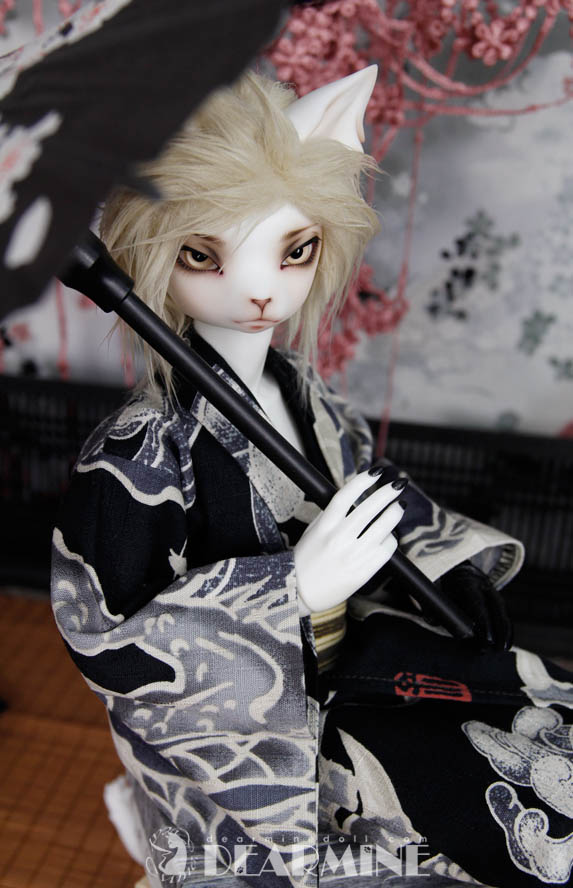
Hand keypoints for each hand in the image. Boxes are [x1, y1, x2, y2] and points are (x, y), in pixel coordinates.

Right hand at [294, 472, 405, 613]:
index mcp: (324, 527)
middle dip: (387, 493)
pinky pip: (386, 550)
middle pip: (368, 509)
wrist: (299, 592)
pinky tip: (389, 535)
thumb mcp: (313, 531)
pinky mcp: (363, 572)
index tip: (376, 472)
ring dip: (394, 513)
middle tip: (399, 484)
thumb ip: (332, 515)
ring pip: (382, 528)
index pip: (345, 496)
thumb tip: (354, 497)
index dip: (362, 481)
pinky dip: (390, 539)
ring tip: (399, 506)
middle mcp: (339, 539)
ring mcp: (353, 556)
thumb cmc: (305, 559)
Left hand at [439, 561, 512, 650]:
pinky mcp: (499, 599)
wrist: (462, 572)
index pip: (479, 606)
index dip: (484, 624)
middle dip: (498, 631)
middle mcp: (485, 588)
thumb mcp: (442, 592)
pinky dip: (508, 629)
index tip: (487, 640)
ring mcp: (494, 593)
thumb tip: (432, 621)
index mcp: (469, 586)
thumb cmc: (450, 587)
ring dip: (505, 632)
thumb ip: (436, 606)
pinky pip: (505, 615)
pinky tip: (507, 643)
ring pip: (503, 613)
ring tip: (502, 649)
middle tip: (495, 649)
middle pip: (496, 610)